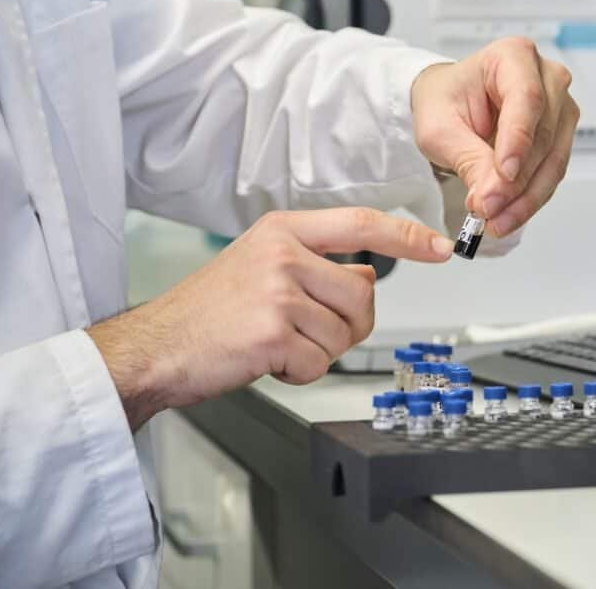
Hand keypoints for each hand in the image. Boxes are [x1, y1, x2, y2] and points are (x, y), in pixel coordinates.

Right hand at [88, 208, 454, 429]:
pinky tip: (266, 360)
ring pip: (344, 333)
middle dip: (345, 325)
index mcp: (283, 231)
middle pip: (362, 295)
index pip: (361, 223)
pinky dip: (300, 372)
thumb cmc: (209, 312)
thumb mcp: (263, 267)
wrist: (156, 347)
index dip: (407, 235)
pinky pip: (321, 362)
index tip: (439, 246)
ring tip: (275, 342)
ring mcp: (277, 291)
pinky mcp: (272, 332)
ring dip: (317, 351)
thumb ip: (317, 265)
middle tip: (303, 331)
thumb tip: (368, 277)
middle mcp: (283, 254)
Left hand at [410, 37, 579, 236]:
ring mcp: (558, 107)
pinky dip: (530, 199)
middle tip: (488, 207)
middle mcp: (545, 77)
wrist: (450, 107)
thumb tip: (490, 196)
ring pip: (552, 160)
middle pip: (543, 134)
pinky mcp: (560, 136)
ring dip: (525, 197)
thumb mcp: (440, 130)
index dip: (518, 140)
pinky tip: (508, 215)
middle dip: (516, 180)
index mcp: (513, 56)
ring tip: (496, 219)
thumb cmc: (444, 102)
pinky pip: (551, 173)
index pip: (526, 99)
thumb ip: (468, 159)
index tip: (504, 174)